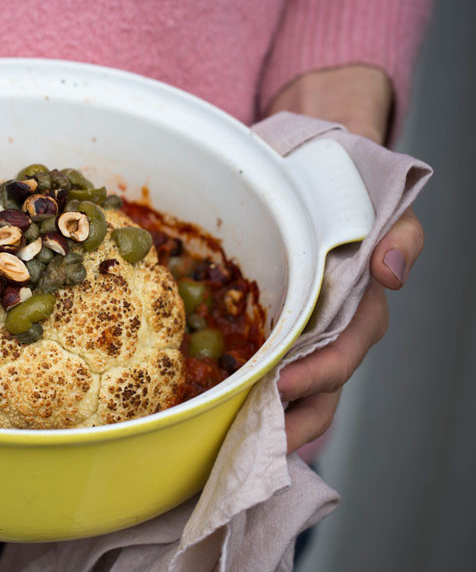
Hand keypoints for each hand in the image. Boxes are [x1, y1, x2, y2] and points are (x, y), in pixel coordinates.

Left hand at [266, 65, 424, 451]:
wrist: (318, 172)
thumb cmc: (352, 192)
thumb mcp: (384, 204)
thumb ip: (398, 234)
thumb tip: (393, 271)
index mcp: (358, 307)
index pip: (344, 353)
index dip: (317, 375)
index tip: (282, 386)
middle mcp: (329, 330)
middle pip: (318, 390)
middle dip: (290, 419)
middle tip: (250, 436)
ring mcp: (299, 334)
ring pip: (291, 390)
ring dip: (266, 418)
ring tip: (229, 440)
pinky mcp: (268, 328)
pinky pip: (258, 364)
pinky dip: (240, 389)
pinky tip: (214, 406)